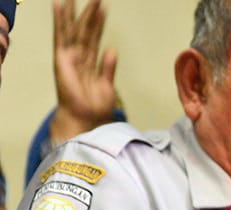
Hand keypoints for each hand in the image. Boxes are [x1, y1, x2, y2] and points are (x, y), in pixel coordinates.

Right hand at [50, 0, 118, 141]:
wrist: (86, 119)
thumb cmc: (94, 107)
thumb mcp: (107, 85)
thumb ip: (108, 67)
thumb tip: (111, 50)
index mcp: (90, 62)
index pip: (94, 38)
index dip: (98, 23)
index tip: (103, 8)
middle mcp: (78, 57)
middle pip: (84, 30)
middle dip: (89, 13)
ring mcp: (69, 56)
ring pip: (73, 30)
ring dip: (75, 13)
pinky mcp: (62, 59)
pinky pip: (61, 36)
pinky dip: (59, 21)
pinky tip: (59, 7)